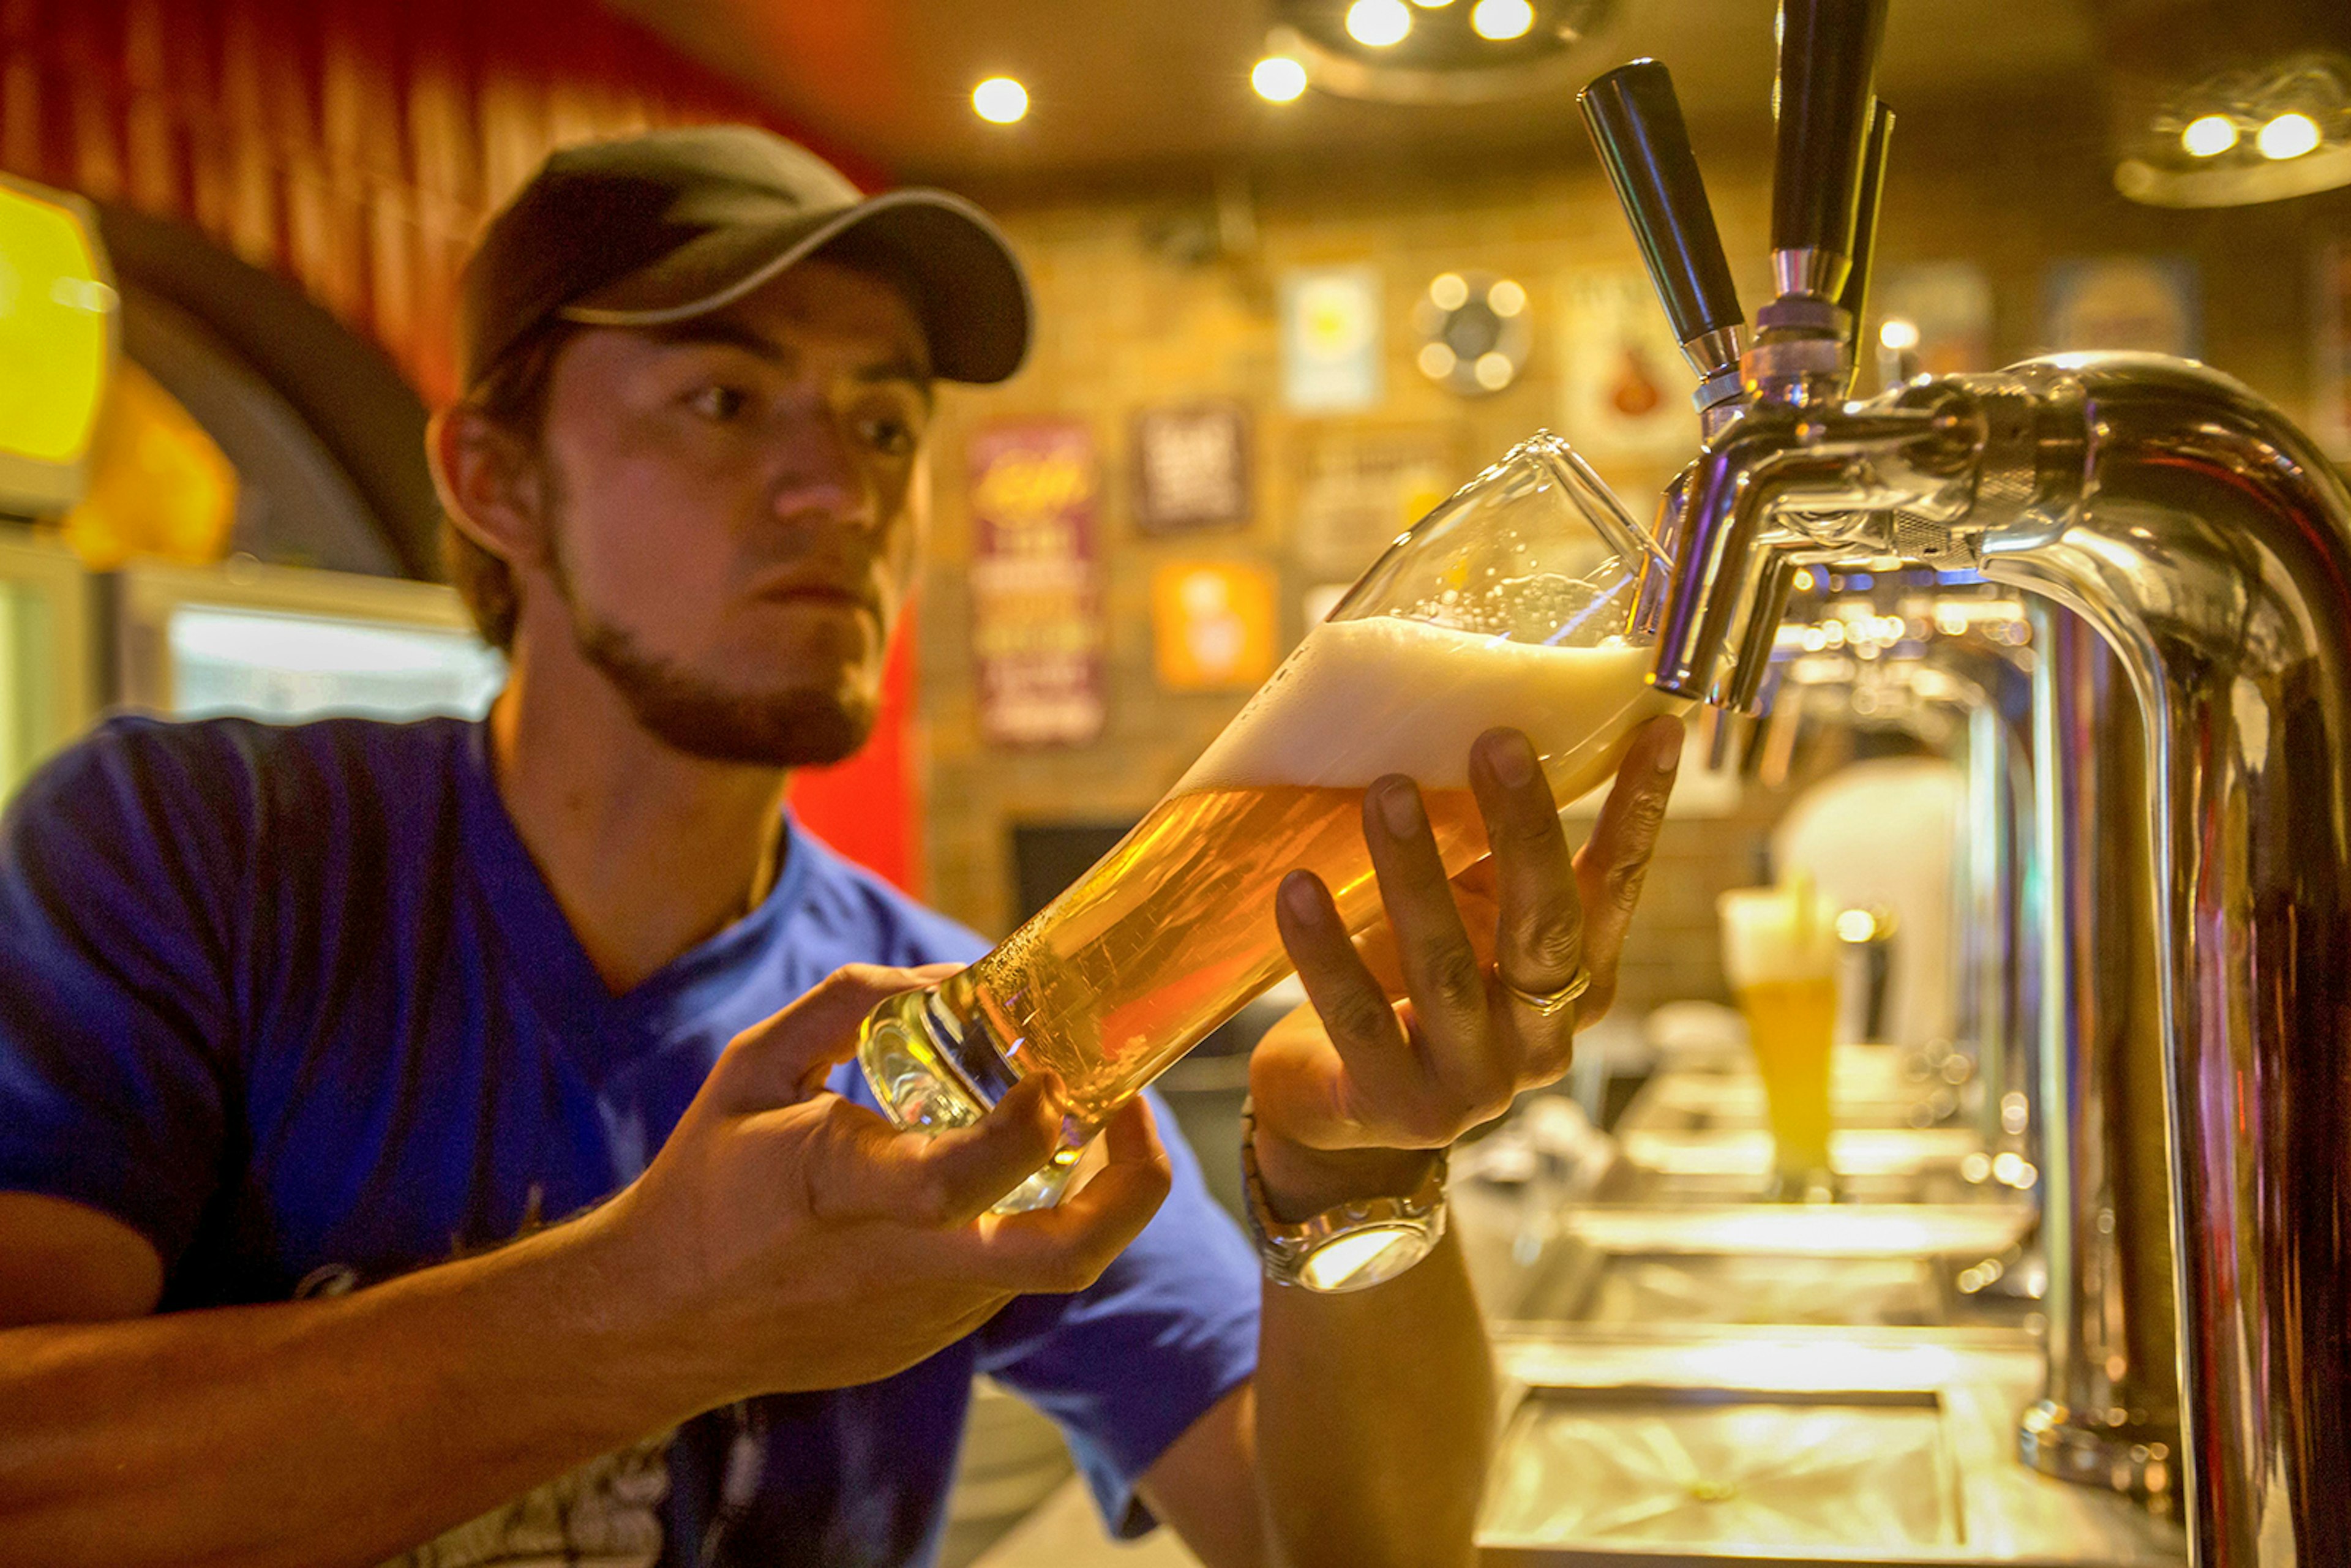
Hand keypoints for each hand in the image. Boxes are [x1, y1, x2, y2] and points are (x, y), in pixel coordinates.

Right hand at [588, 964, 1172, 1401]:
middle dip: (1137, 1182)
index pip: (964, 1172)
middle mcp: (905, 1264)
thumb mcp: (755, 1065)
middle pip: (1068, 1254)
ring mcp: (929, 1315)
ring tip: (1058, 1113)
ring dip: (1074, 1185)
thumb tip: (950, 978)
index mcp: (847, 1191)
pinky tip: (987, 1171)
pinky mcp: (930, 1342)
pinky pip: (1000, 1274)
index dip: (1032, 1120)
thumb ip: (850, 1004)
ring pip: (1045, 1255)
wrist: (657, 1322)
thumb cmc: (708, 1179)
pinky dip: (1016, 1215)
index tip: (1052, 1068)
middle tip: (1133, 1108)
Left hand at [1249, 717, 1682, 1217]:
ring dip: (1416, 874)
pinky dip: (1327, 951)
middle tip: (1497, 739)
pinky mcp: (1399, 1106)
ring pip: (1450, 970)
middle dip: (1526, 829)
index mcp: (1576, 981)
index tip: (1658, 726)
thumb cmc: (1407, 987)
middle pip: (1547, 929)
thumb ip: (1482, 855)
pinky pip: (1360, 1019)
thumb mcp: (1462, 921)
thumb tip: (1477, 718)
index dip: (1640, 812)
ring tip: (1385, 790)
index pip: (1616, 888)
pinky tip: (1298, 887)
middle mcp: (1544, 1036)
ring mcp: (1477, 1082)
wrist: (1340, 1113)